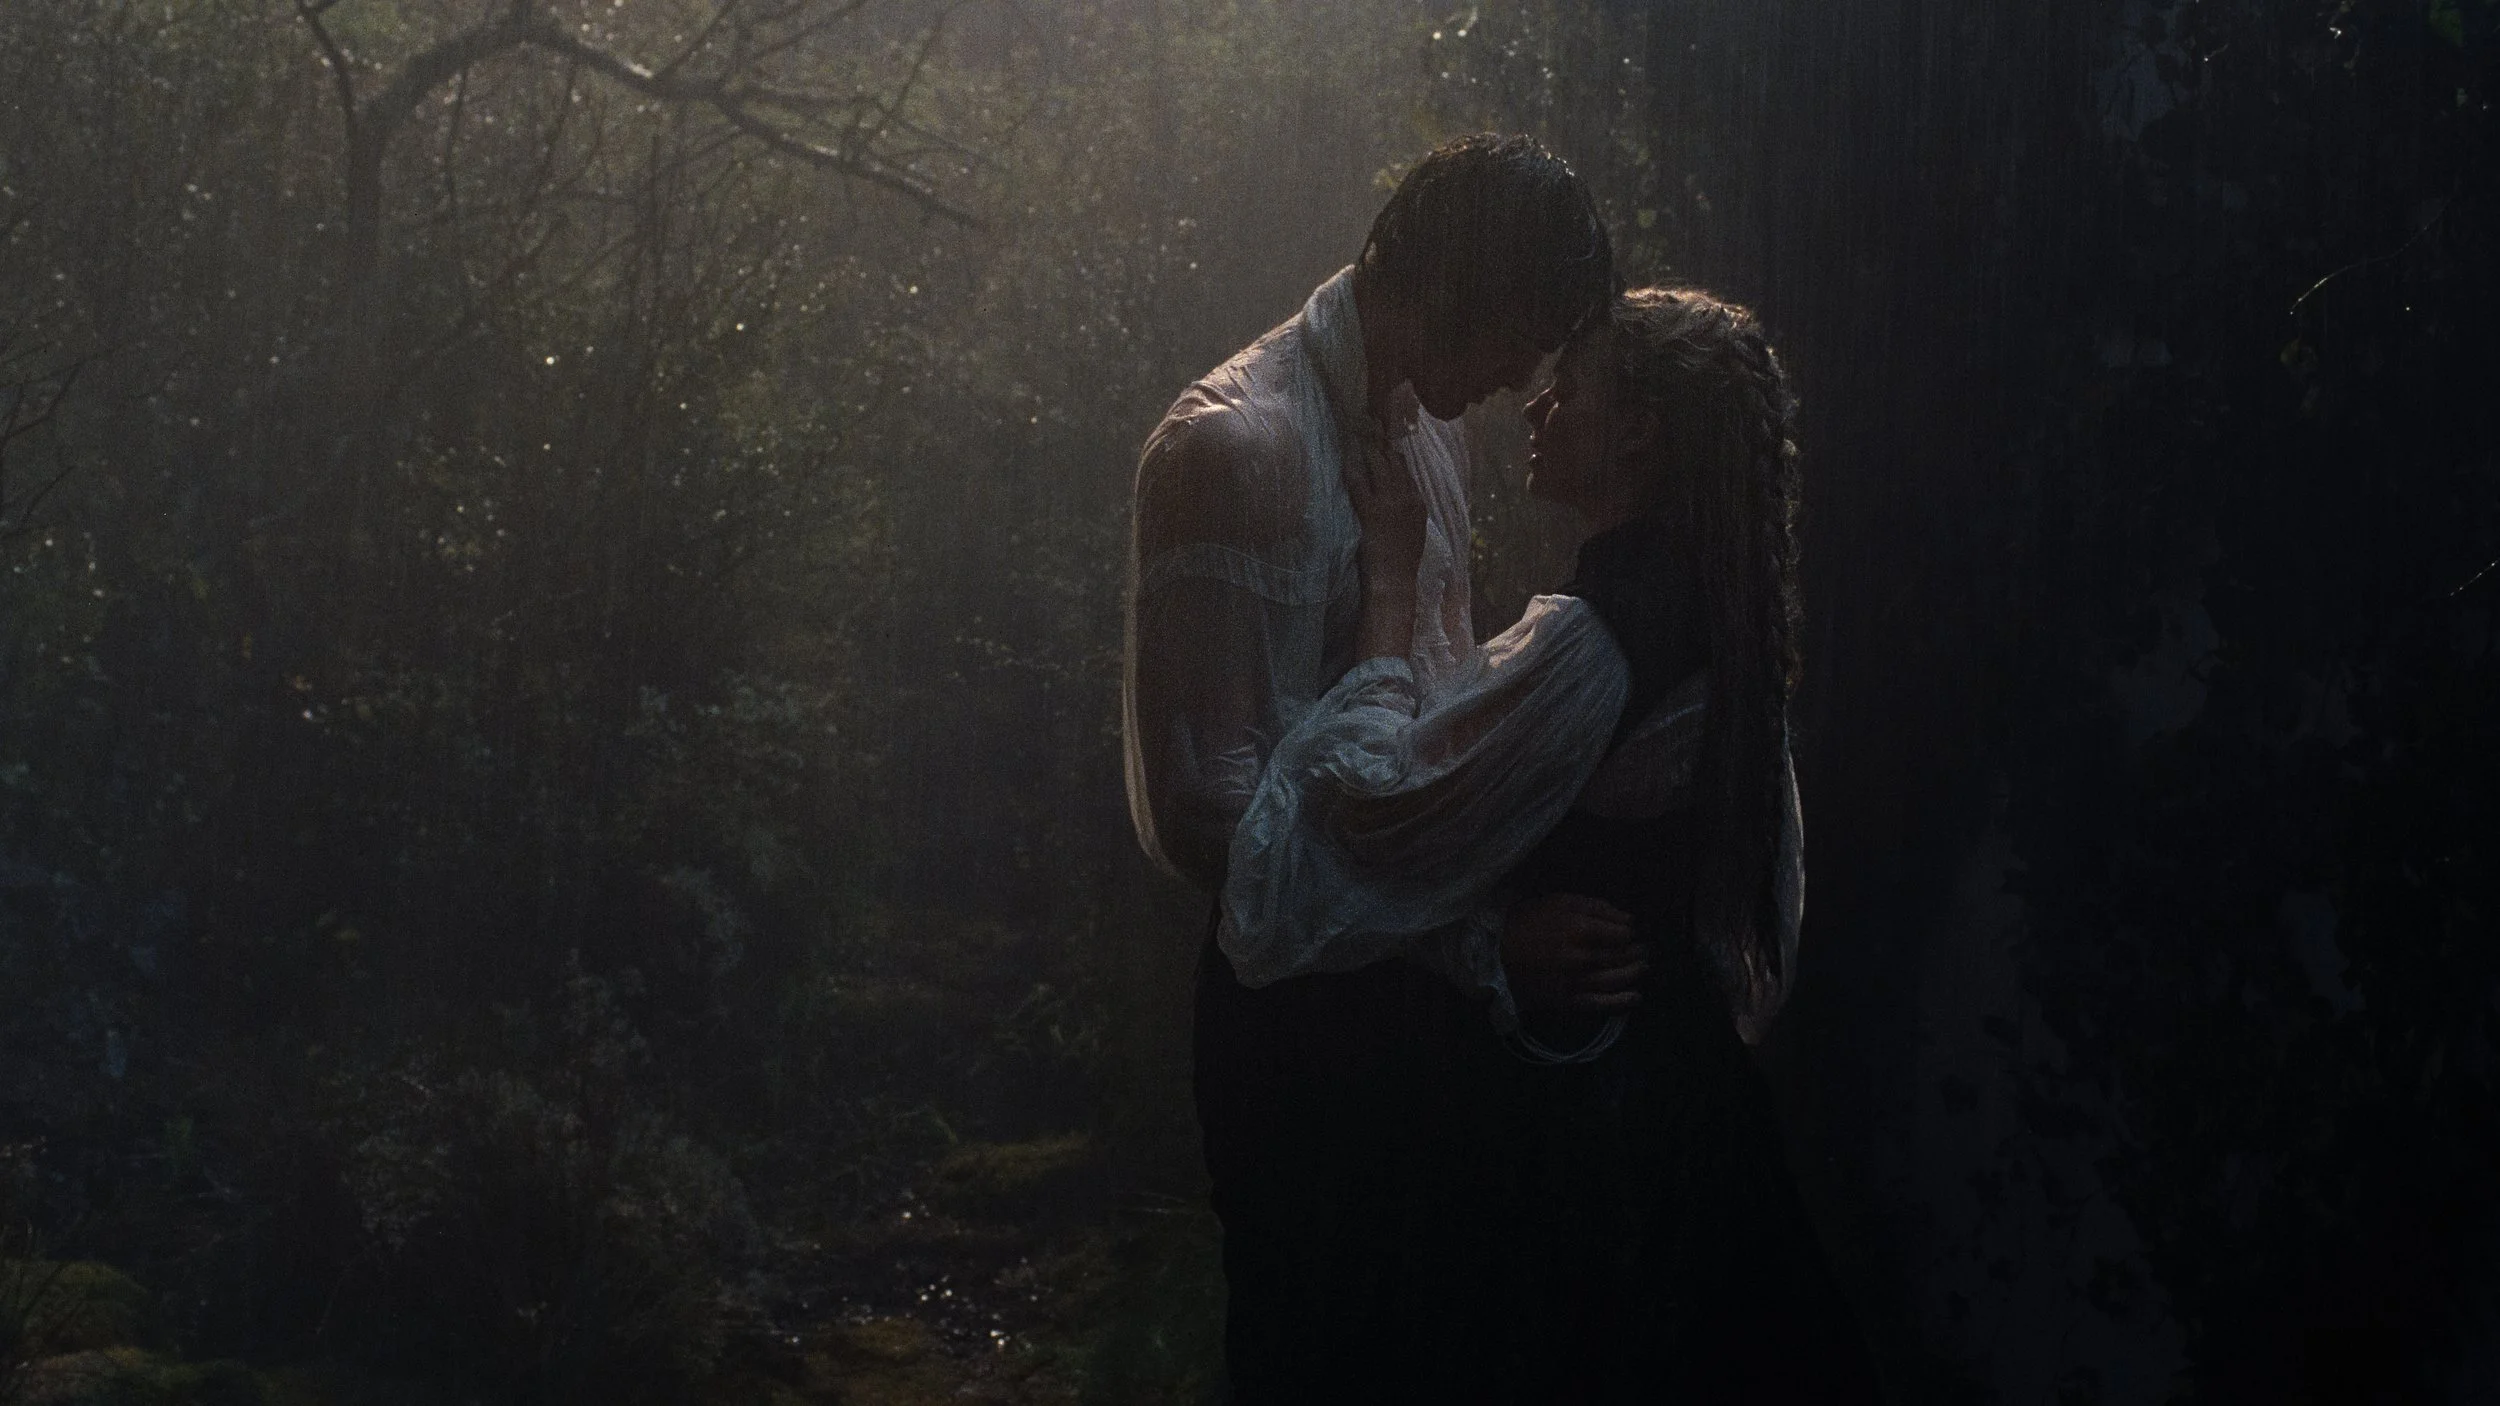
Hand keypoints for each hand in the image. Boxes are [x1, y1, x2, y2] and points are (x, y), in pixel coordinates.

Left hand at [1345, 437, 1427, 605]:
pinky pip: (1359, 483)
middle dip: (1382, 442)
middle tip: (1371, 423)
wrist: (1395, 581)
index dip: (1395, 453)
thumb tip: (1403, 498)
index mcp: (1418, 503)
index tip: (1386, 439)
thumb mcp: (1414, 533)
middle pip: (1394, 462)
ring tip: (1358, 431)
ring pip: (1379, 467)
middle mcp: (1407, 498)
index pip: (1407, 470)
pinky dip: (1352, 467)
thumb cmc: (1402, 562)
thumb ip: (1410, 512)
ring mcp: (1389, 504)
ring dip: (1368, 448)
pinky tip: (1346, 456)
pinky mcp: (1371, 512)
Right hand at [1501, 893, 1645, 1013]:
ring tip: (1642, 968)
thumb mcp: (1559, 901)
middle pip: (1623, 956)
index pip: (1623, 934)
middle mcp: (1583, 957)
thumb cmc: (1527, 921)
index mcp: (1582, 929)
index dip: (1630, 933)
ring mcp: (1577, 981)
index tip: (1630, 933)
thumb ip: (1595, 907)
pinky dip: (1621, 1002)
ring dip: (1634, 973)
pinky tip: (1635, 997)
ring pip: (1617, 979)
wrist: (1494, 952)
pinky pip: (1600, 1004)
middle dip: (1637, 952)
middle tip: (1643, 950)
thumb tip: (1628, 919)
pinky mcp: (1568, 1000)